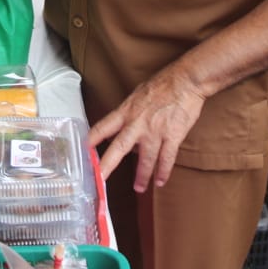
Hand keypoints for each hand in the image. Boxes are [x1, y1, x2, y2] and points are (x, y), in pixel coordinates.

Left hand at [89, 65, 205, 191]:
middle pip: (118, 148)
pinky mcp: (173, 136)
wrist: (185, 80)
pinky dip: (163, 172)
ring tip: (139, 188)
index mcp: (126, 111)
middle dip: (107, 165)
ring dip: (142, 176)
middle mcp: (137, 123)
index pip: (102, 127)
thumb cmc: (161, 85)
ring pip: (145, 159)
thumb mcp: (136, 96)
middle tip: (100, 180)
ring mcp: (155, 131)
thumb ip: (126, 114)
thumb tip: (115, 130)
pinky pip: (166, 158)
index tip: (82, 152)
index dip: (90, 140)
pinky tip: (160, 181)